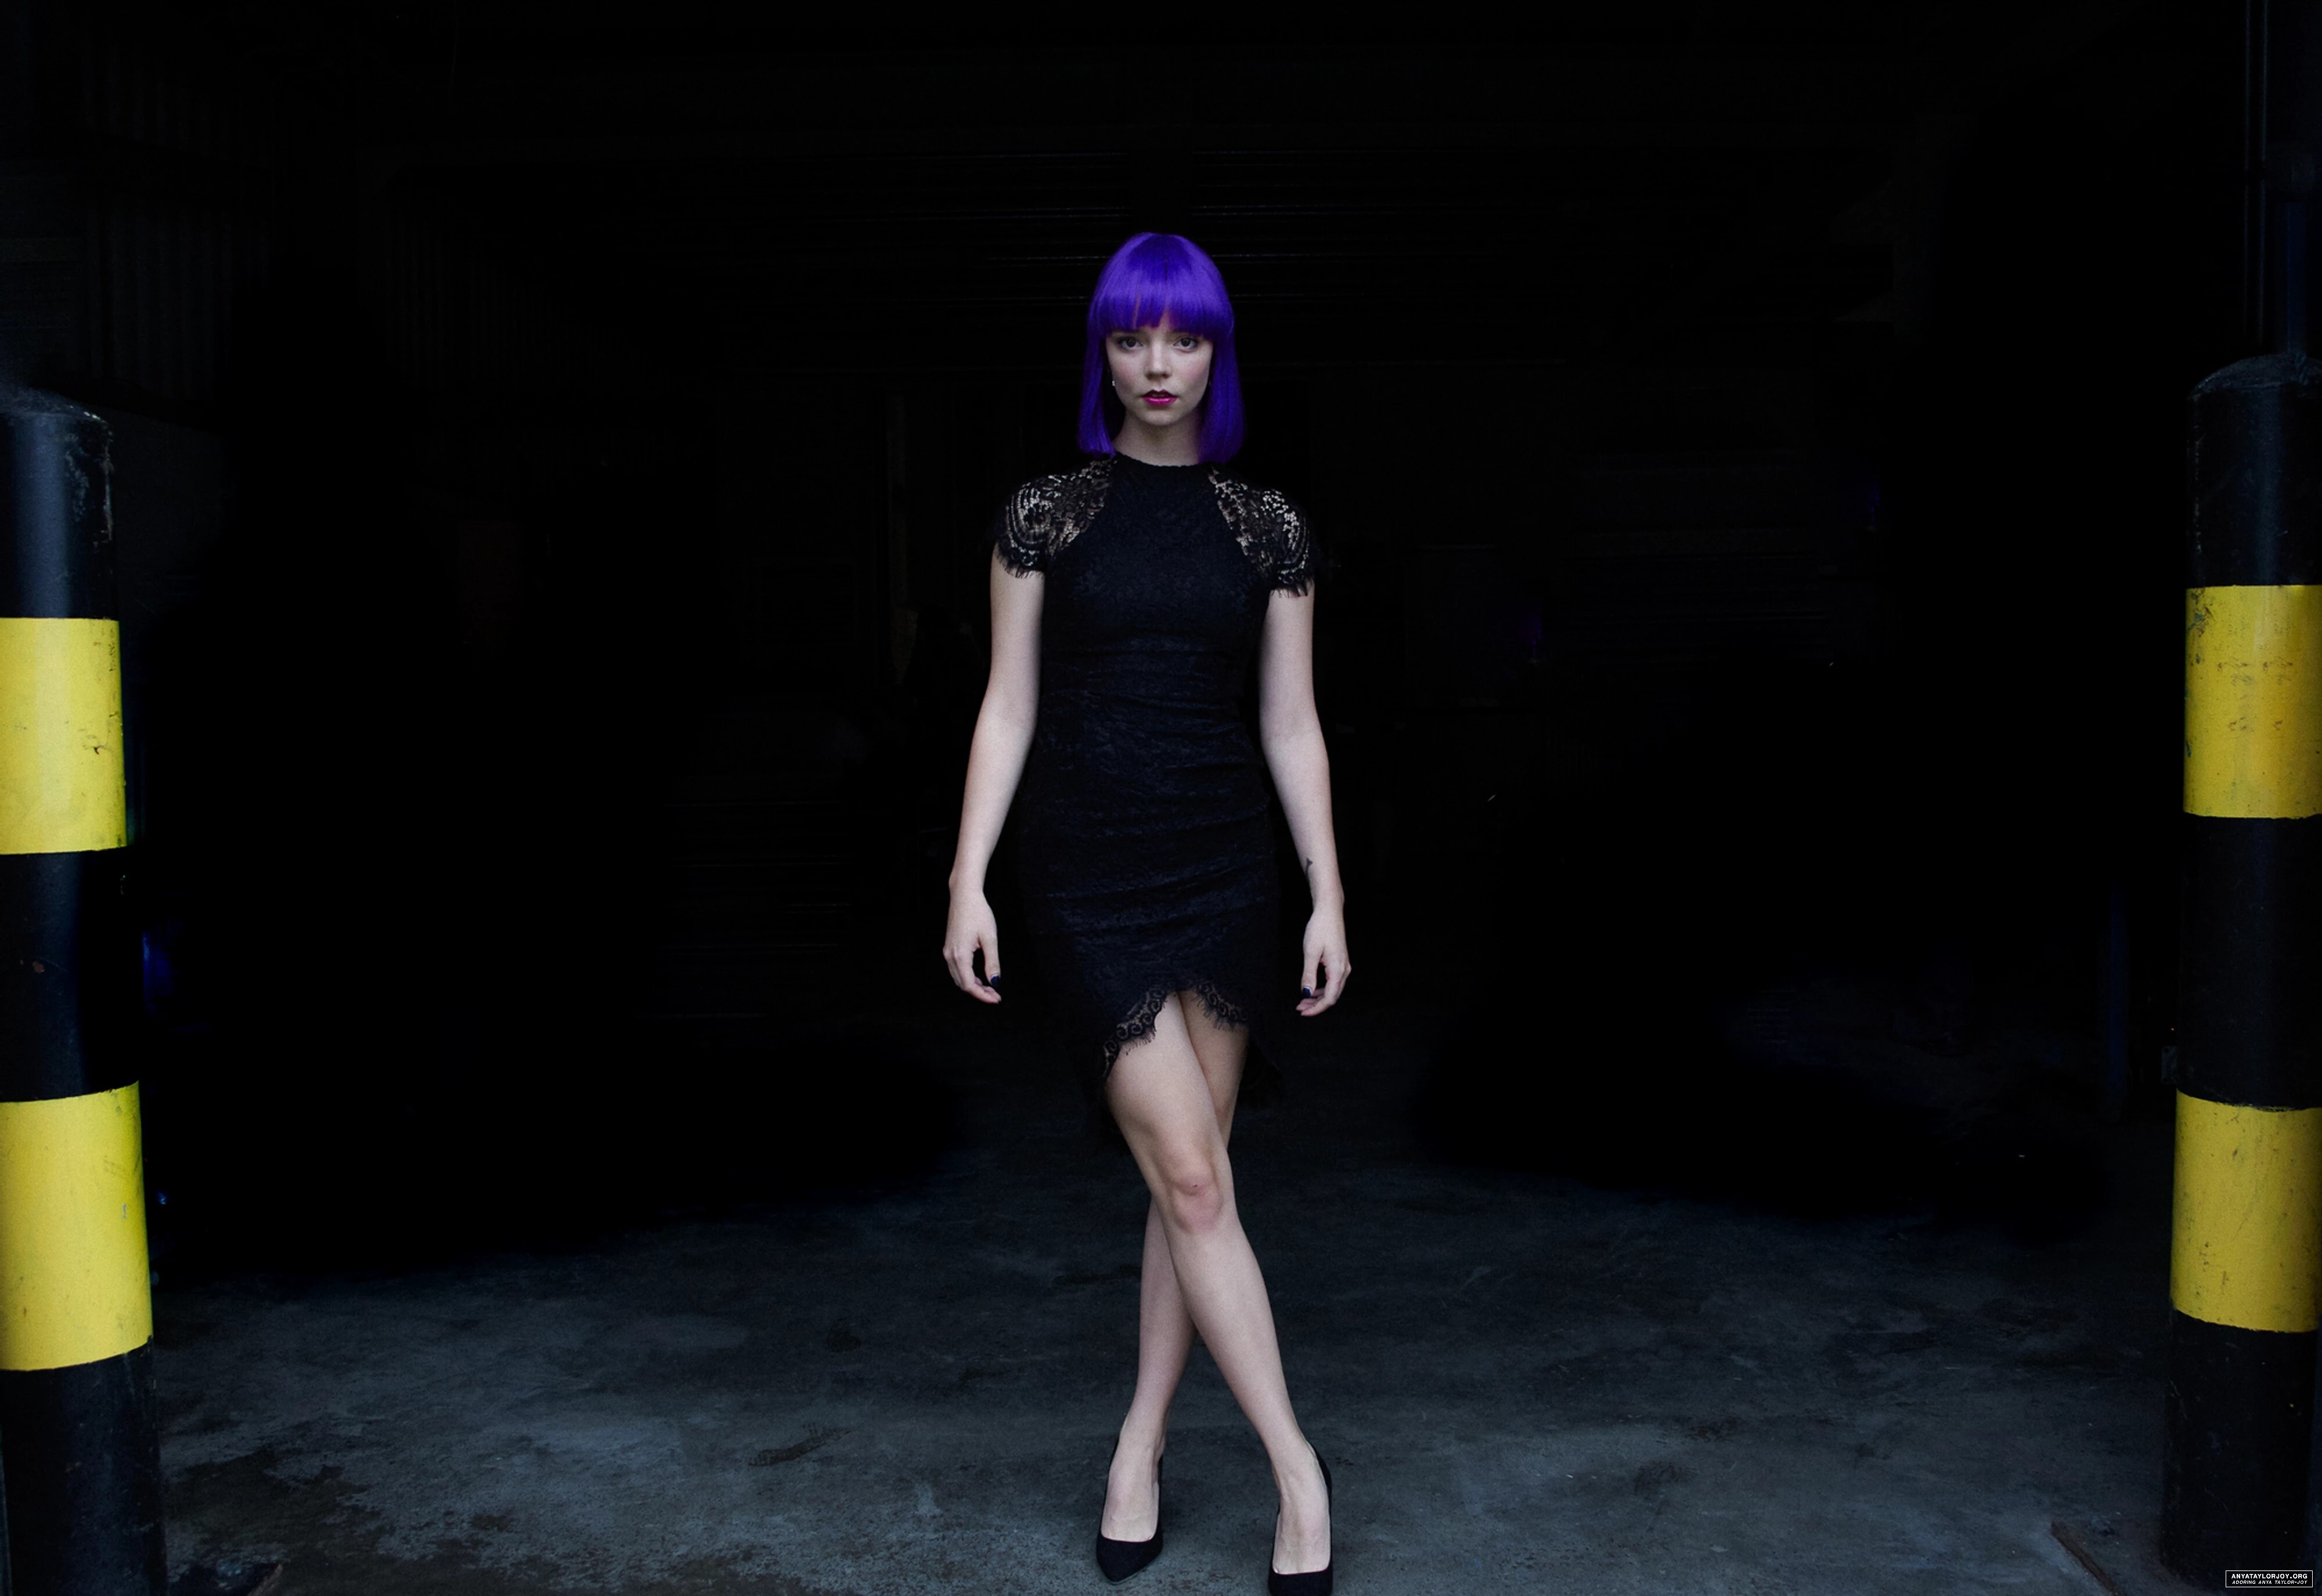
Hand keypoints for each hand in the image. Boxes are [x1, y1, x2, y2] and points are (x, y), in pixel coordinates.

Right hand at [943, 886, 1003, 1002]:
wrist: (964, 895)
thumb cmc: (978, 913)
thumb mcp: (990, 938)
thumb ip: (992, 962)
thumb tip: (995, 982)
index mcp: (959, 955)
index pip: (969, 985)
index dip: (983, 995)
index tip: (996, 999)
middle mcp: (950, 955)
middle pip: (962, 984)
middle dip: (979, 993)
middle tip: (996, 996)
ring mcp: (947, 951)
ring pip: (959, 978)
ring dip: (974, 986)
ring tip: (991, 988)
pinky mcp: (949, 947)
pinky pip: (957, 969)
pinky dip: (968, 977)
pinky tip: (980, 977)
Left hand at [1295, 904, 1349, 1015]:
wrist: (1329, 911)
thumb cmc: (1320, 928)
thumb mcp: (1310, 952)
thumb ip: (1308, 975)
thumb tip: (1306, 994)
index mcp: (1338, 969)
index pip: (1329, 998)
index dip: (1316, 1008)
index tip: (1302, 1012)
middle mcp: (1344, 970)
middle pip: (1332, 996)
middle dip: (1316, 1005)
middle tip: (1299, 1008)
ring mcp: (1343, 966)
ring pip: (1332, 989)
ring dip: (1318, 997)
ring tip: (1303, 1001)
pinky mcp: (1340, 961)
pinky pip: (1332, 981)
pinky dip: (1321, 988)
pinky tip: (1311, 989)